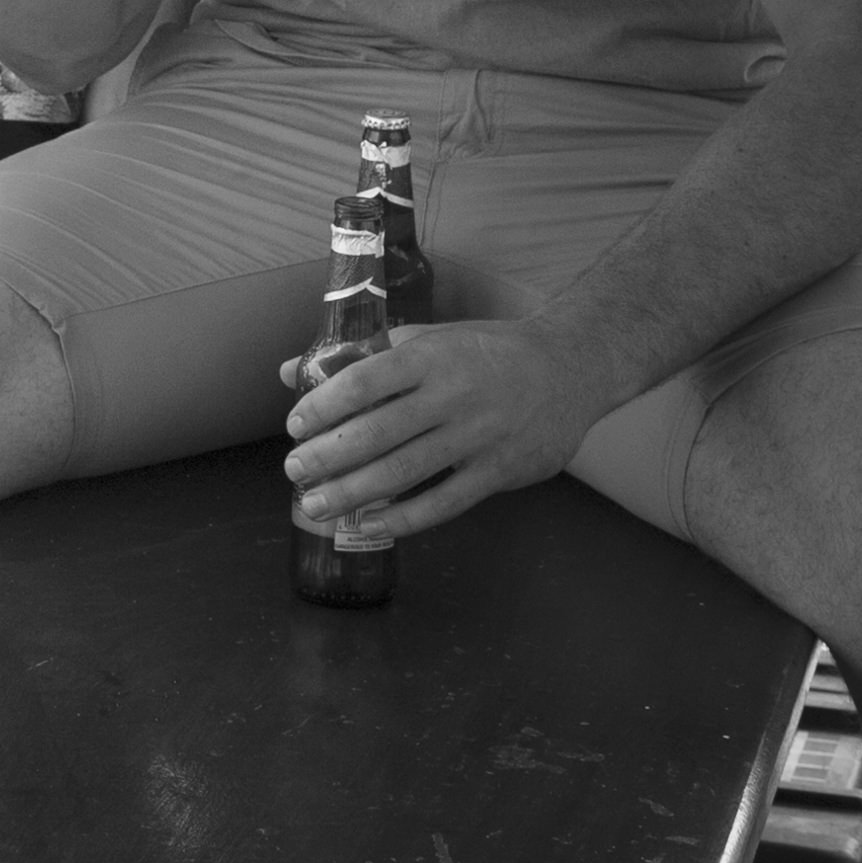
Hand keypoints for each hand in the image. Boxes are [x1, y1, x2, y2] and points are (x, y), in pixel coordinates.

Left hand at [282, 317, 616, 546]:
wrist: (571, 367)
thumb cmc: (488, 351)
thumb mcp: (429, 338)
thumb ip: (362, 356)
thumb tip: (290, 371)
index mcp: (430, 356)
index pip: (364, 381)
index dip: (323, 406)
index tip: (294, 426)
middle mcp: (452, 395)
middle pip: (377, 432)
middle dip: (327, 457)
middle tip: (294, 471)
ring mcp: (477, 436)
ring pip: (403, 472)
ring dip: (352, 493)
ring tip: (315, 505)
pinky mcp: (499, 471)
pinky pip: (443, 503)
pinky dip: (403, 518)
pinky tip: (369, 523)